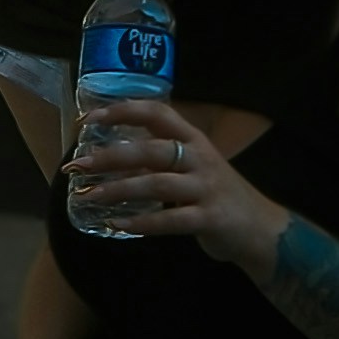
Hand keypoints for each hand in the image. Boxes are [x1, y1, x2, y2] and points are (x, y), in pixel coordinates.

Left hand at [61, 103, 274, 272]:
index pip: (158, 112)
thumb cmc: (216, 193)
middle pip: (151, 150)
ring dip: (119, 190)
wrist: (261, 228)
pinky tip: (117, 225)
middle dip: (110, 156)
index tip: (89, 118)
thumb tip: (106, 156)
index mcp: (193, 139)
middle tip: (77, 165)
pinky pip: (171, 220)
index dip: (123, 110)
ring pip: (157, 184)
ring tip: (89, 195)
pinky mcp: (211, 218)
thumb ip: (158, 158)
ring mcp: (207, 188)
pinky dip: (142, 223)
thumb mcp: (191, 166)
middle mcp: (200, 158)